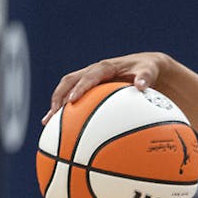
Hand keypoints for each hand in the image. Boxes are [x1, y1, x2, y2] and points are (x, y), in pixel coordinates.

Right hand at [43, 52, 169, 124]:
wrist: (147, 66)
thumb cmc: (148, 69)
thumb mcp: (150, 70)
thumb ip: (145, 76)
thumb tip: (141, 85)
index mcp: (105, 67)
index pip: (89, 76)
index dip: (80, 87)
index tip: (73, 100)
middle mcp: (93, 72)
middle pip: (70, 82)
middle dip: (60, 96)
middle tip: (54, 113)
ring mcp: (90, 81)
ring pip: (68, 91)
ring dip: (57, 105)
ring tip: (48, 123)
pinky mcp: (91, 89)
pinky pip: (76, 100)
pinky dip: (68, 112)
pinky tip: (62, 130)